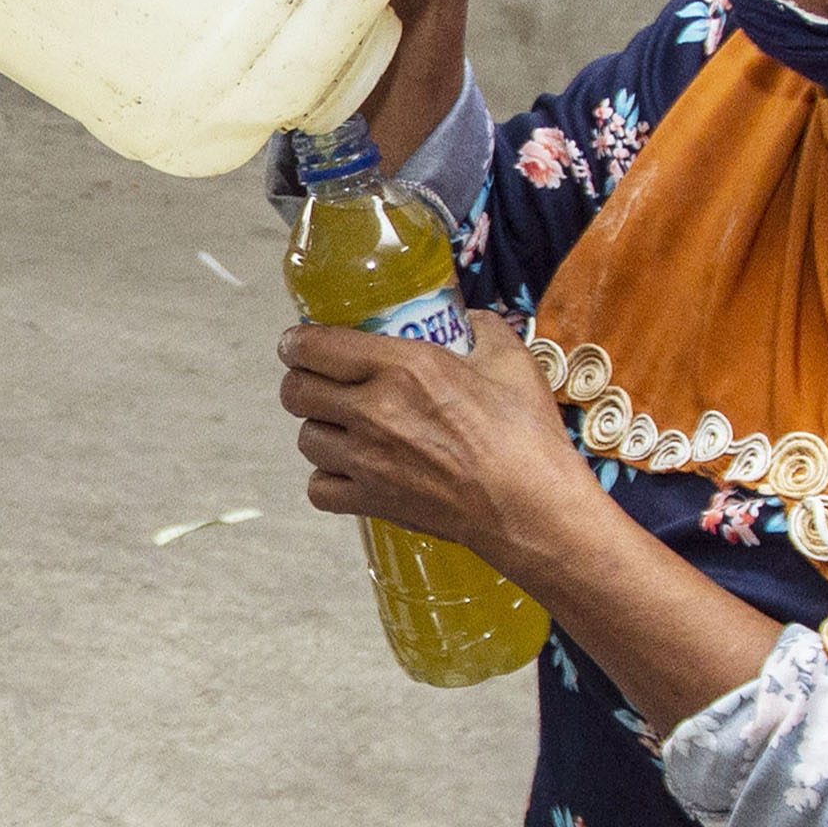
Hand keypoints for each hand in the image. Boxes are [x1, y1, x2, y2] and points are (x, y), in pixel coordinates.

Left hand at [276, 311, 592, 571]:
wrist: (532, 509)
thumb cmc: (526, 436)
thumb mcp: (510, 360)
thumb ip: (480, 328)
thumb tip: (463, 317)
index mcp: (403, 366)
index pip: (313, 346)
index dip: (297, 342)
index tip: (298, 343)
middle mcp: (374, 411)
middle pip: (295, 391)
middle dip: (302, 382)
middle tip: (320, 382)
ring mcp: (367, 460)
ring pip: (305, 439)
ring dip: (320, 429)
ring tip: (344, 427)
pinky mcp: (370, 501)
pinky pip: (317, 487)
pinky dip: (327, 479)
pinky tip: (350, 470)